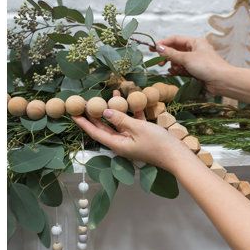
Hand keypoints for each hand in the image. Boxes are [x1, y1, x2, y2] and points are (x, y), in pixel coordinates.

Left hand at [72, 108, 193, 173]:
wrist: (177, 155)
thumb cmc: (158, 143)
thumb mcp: (138, 128)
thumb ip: (121, 119)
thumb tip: (105, 112)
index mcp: (117, 144)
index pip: (95, 132)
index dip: (84, 123)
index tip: (73, 113)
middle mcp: (121, 143)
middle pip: (104, 127)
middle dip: (95, 115)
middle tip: (86, 102)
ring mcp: (131, 140)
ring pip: (118, 123)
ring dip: (115, 110)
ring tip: (111, 95)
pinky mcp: (141, 136)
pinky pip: (131, 122)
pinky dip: (130, 112)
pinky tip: (131, 100)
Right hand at [154, 35, 233, 94]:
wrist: (221, 81)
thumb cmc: (206, 66)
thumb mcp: (186, 58)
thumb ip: (171, 54)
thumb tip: (158, 48)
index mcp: (194, 42)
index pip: (175, 39)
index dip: (164, 43)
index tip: (153, 49)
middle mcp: (194, 49)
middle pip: (176, 50)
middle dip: (167, 56)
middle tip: (159, 63)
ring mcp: (195, 61)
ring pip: (178, 60)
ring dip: (173, 65)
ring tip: (172, 70)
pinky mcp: (195, 71)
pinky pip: (182, 69)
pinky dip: (177, 70)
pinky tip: (174, 73)